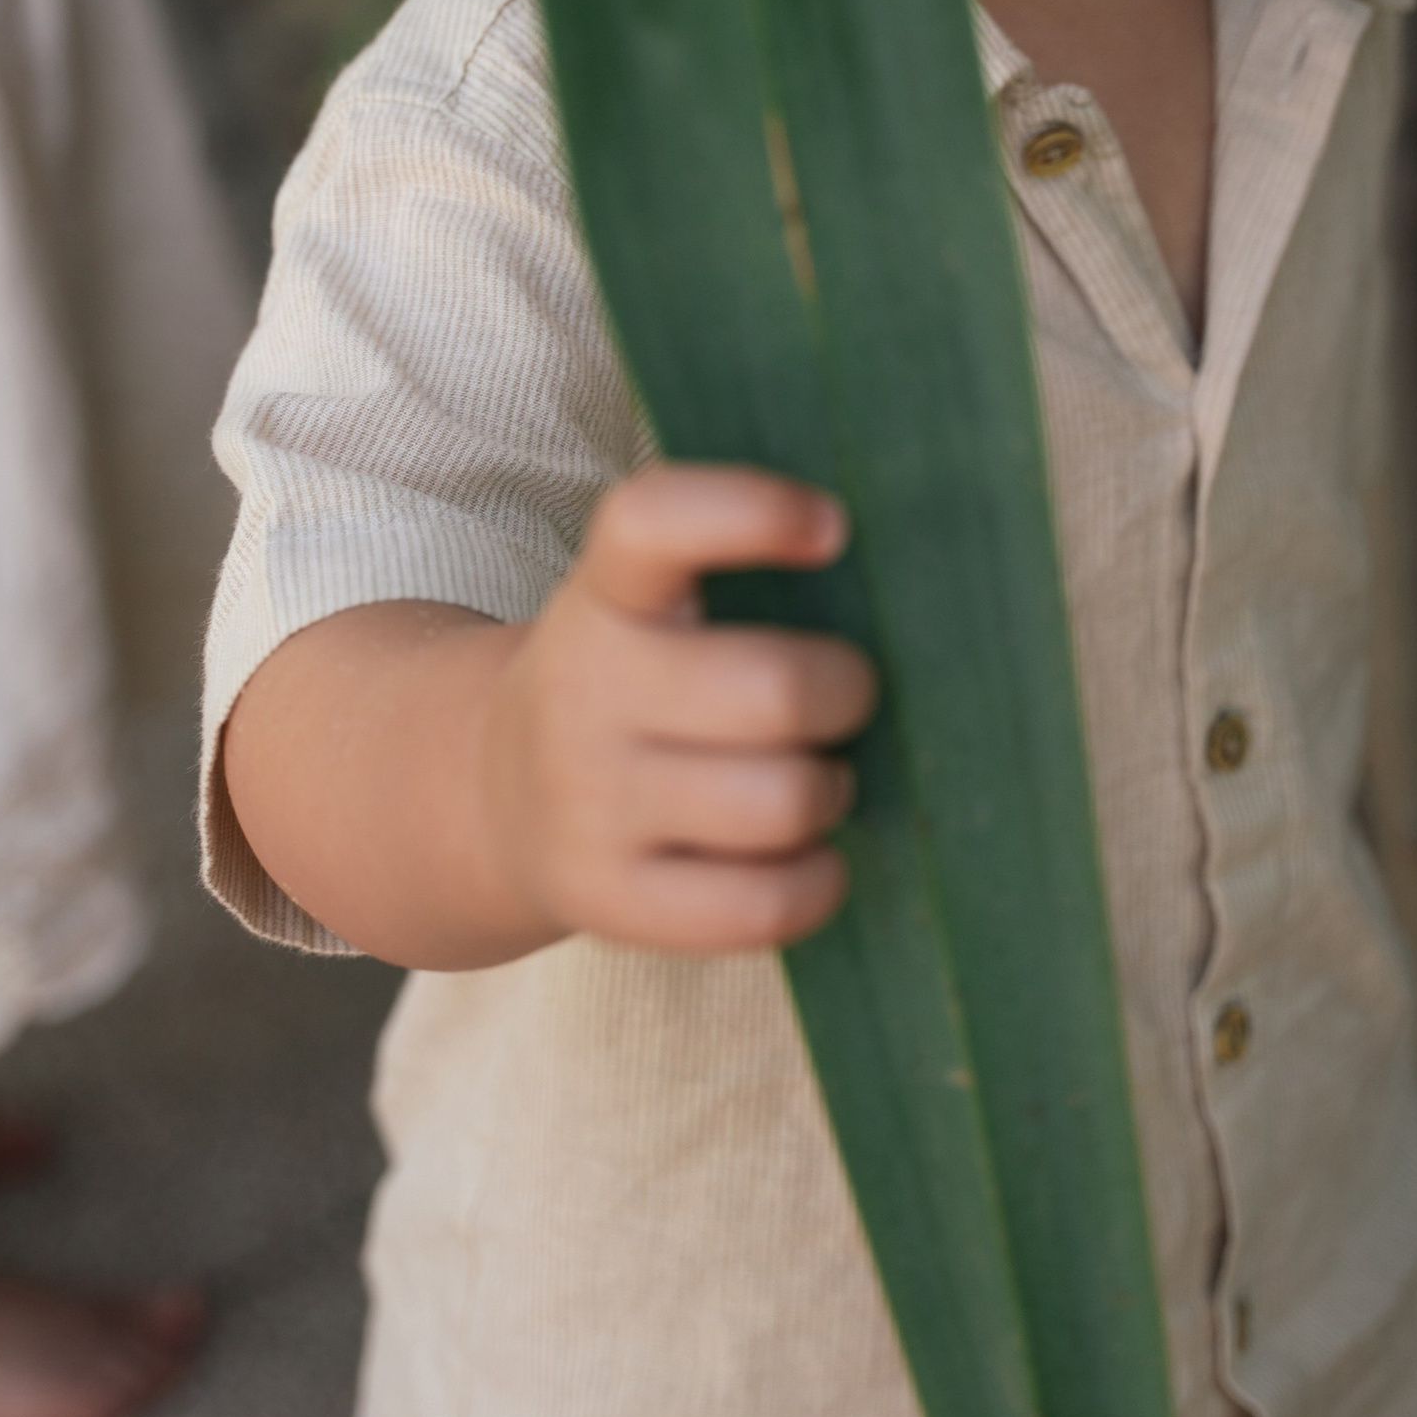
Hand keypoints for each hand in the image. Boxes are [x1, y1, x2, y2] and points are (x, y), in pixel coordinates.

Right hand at [476, 465, 877, 956]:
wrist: (496, 799)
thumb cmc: (633, 683)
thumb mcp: (646, 604)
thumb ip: (741, 576)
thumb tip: (919, 592)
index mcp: (604, 594)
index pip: (652, 524)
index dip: (751, 510)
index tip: (833, 527)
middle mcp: (581, 690)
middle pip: (776, 691)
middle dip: (845, 695)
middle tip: (842, 700)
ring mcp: (586, 803)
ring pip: (782, 803)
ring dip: (829, 791)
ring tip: (814, 780)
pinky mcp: (608, 899)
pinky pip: (763, 906)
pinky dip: (820, 882)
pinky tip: (813, 856)